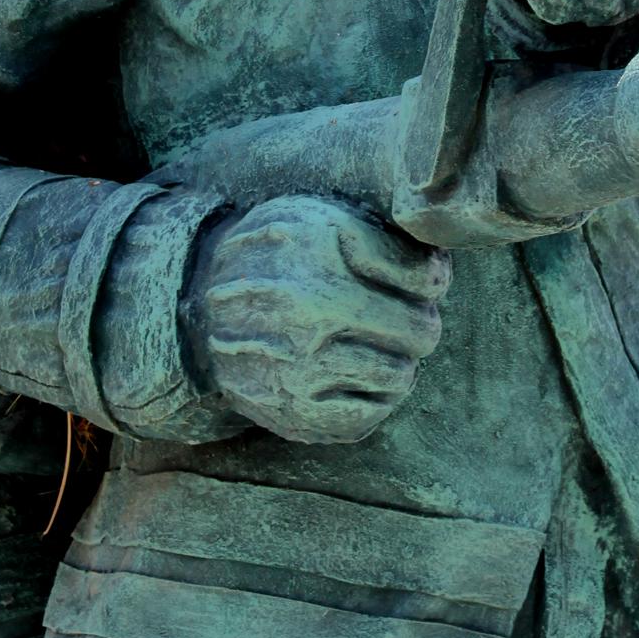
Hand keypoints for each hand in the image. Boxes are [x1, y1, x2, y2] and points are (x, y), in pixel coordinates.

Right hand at [184, 197, 450, 444]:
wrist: (199, 302)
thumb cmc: (277, 253)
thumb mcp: (321, 218)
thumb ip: (385, 240)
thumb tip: (439, 278)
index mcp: (319, 263)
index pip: (425, 279)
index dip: (429, 276)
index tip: (413, 278)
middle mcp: (304, 323)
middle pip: (421, 332)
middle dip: (418, 320)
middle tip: (400, 314)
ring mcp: (296, 375)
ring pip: (400, 378)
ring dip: (398, 360)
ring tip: (375, 343)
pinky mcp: (292, 417)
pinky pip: (368, 419)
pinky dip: (374, 398)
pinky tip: (356, 374)